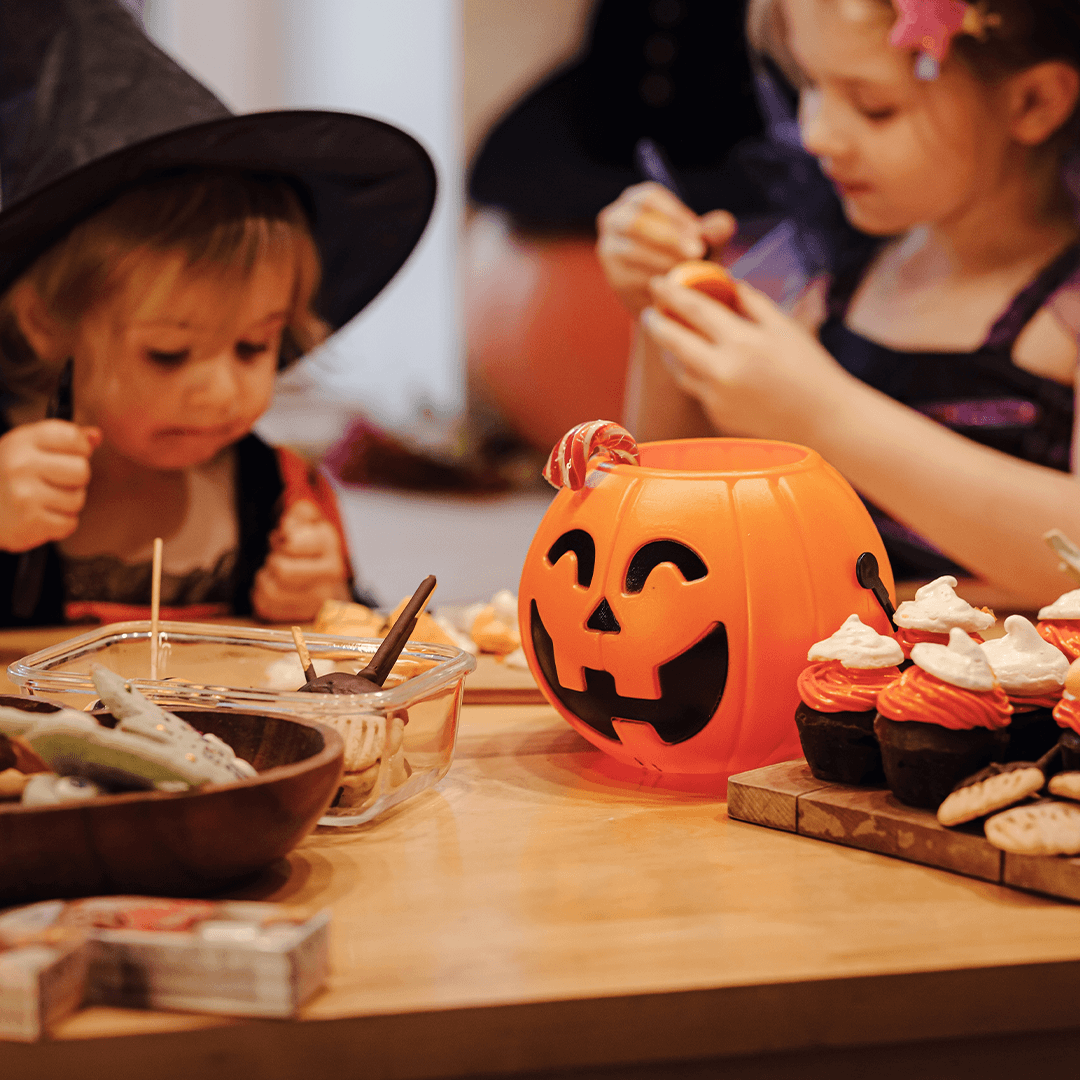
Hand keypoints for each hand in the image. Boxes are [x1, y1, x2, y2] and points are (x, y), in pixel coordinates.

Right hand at [0, 420, 100, 551]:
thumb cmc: (5, 477)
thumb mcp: (26, 449)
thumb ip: (63, 440)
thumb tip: (95, 436)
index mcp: (22, 441)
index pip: (73, 437)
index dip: (80, 449)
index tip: (69, 455)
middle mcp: (22, 464)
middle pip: (82, 470)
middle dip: (74, 480)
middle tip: (52, 483)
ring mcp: (25, 493)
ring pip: (77, 499)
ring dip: (66, 504)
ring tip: (41, 501)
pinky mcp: (30, 521)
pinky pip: (69, 523)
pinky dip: (59, 524)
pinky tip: (39, 517)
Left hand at [251, 499, 350, 622]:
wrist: (321, 569)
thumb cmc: (306, 539)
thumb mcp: (304, 516)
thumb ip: (297, 511)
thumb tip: (287, 529)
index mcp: (328, 542)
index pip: (289, 545)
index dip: (279, 541)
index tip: (283, 541)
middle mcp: (331, 573)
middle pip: (281, 570)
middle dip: (273, 561)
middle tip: (277, 559)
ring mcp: (320, 598)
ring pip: (271, 592)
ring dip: (265, 580)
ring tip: (273, 574)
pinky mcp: (304, 615)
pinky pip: (266, 608)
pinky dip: (261, 596)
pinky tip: (272, 588)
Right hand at [596, 182, 735, 315]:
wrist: (669, 297)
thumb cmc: (688, 259)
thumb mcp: (706, 242)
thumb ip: (716, 231)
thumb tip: (722, 225)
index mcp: (637, 199)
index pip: (650, 198)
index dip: (675, 214)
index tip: (699, 232)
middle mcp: (614, 218)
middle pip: (637, 222)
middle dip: (669, 238)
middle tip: (697, 252)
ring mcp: (608, 247)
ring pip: (633, 251)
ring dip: (664, 261)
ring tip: (690, 271)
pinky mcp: (613, 276)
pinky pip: (631, 277)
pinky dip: (654, 282)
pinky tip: (675, 287)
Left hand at [641, 275, 853, 440]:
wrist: (822, 420)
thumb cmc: (810, 368)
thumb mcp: (784, 327)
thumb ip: (751, 302)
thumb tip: (724, 280)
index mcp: (743, 341)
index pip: (694, 309)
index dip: (670, 293)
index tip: (657, 282)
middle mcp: (724, 371)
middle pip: (673, 340)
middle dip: (657, 323)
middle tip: (649, 312)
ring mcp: (717, 397)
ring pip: (679, 368)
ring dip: (670, 351)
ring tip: (670, 336)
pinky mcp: (717, 415)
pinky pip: (695, 389)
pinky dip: (693, 373)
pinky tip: (698, 363)